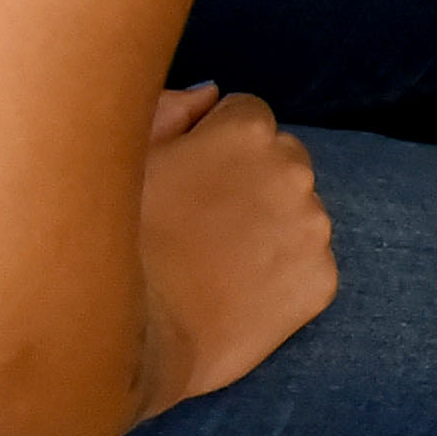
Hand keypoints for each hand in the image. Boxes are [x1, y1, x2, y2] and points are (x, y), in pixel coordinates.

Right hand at [130, 84, 336, 416]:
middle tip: (201, 224)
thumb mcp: (125, 158)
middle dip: (250, 181)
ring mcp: (313, 226)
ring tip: (215, 262)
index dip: (213, 146)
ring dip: (270, 226)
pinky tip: (237, 293)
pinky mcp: (321, 279)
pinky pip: (307, 264)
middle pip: (280, 159)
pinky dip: (282, 275)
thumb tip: (210, 94)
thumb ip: (170, 109)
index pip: (246, 115)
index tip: (188, 180)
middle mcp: (293, 168)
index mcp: (246, 129)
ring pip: (297, 211)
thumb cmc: (115, 241)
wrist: (134, 340)